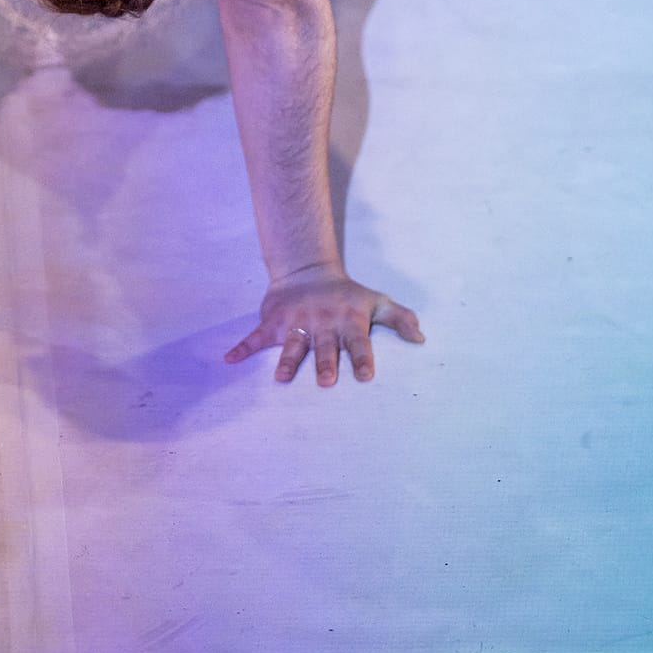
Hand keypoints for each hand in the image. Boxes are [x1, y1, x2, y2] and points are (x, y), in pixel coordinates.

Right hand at [224, 263, 423, 384]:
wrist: (307, 272)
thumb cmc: (346, 295)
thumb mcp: (376, 301)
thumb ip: (400, 318)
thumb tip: (422, 339)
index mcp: (348, 320)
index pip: (358, 341)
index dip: (363, 357)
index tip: (366, 375)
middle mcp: (322, 322)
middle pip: (324, 346)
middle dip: (324, 362)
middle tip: (325, 380)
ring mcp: (296, 322)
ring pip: (292, 345)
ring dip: (287, 360)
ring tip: (282, 378)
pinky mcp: (274, 323)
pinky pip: (256, 337)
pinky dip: (242, 347)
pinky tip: (230, 359)